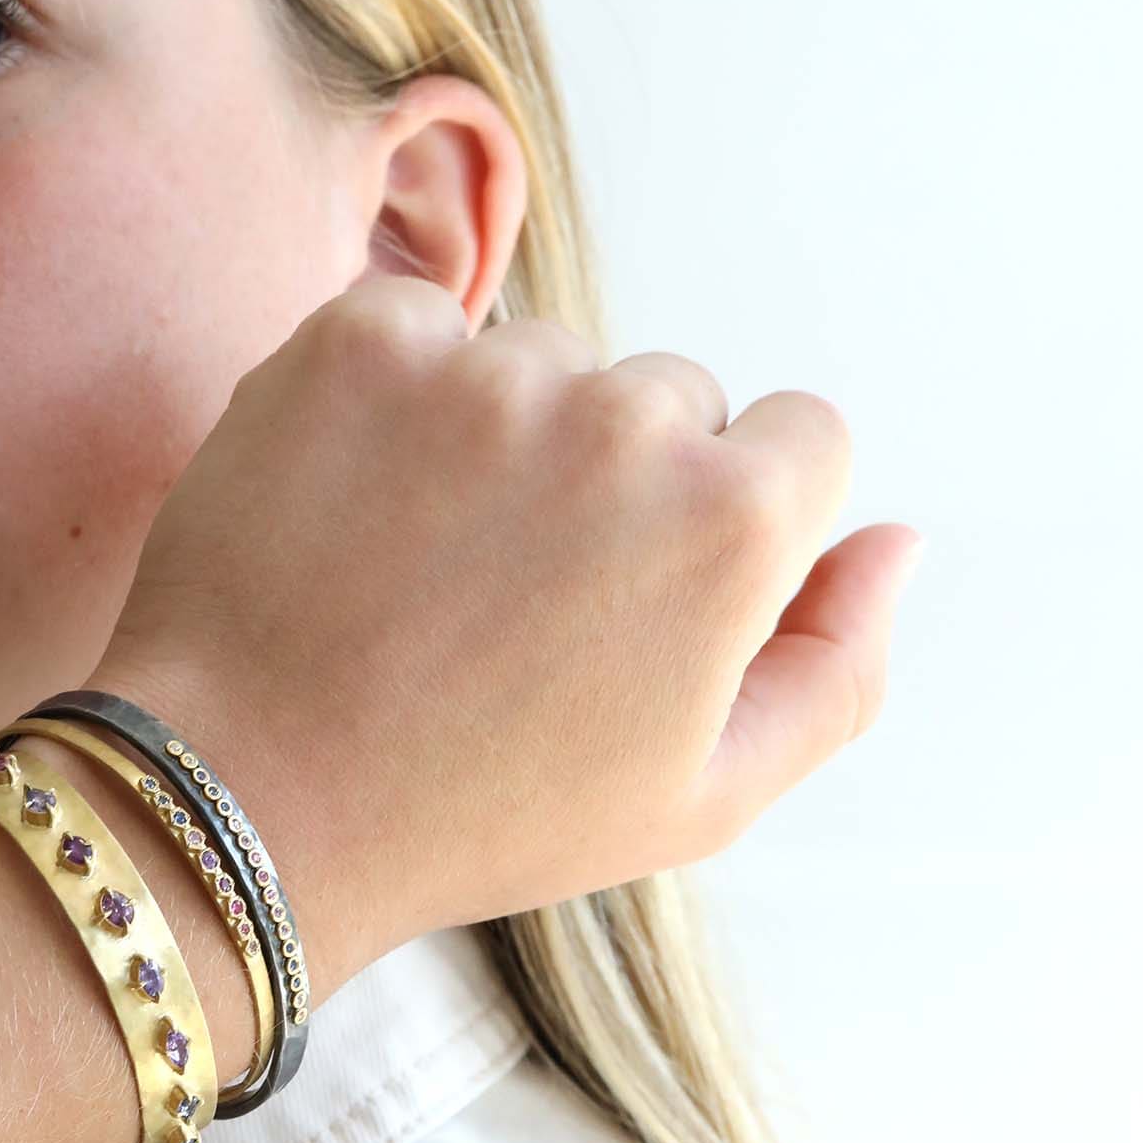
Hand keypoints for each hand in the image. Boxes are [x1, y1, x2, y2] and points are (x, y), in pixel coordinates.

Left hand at [87, 272, 922, 993]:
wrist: (246, 798)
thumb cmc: (478, 814)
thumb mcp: (702, 798)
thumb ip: (836, 665)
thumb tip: (895, 540)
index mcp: (730, 520)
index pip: (800, 436)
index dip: (729, 518)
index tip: (640, 590)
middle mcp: (620, 419)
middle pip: (667, 396)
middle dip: (616, 477)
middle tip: (515, 596)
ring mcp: (481, 371)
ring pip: (539, 362)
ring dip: (502, 432)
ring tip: (424, 562)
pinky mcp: (356, 340)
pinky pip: (419, 328)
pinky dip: (396, 392)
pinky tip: (359, 501)